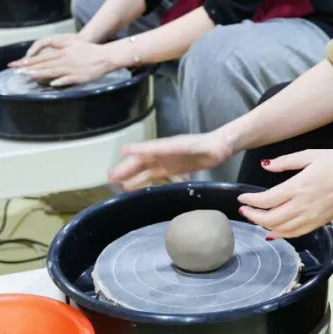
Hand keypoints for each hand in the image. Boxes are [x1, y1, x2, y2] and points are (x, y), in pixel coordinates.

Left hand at [11, 38, 115, 86]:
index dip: (29, 61)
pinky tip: (52, 84)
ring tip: (28, 76)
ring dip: (39, 74)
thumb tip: (49, 48)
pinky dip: (59, 81)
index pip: (42, 57)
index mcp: (62, 53)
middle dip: (29, 68)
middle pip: (44, 64)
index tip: (18, 64)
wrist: (105, 56)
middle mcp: (64, 60)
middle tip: (16, 71)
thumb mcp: (73, 43)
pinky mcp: (78, 77)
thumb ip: (60, 45)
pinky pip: (67, 79)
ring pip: (52, 71)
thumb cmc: (89, 50)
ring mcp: (71, 69)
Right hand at [109, 131, 234, 189]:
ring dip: (134, 177)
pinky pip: (156, 176)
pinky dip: (145, 181)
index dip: (132, 155)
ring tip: (120, 186)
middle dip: (127, 169)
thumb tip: (158, 147)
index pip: (146, 151)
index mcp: (167, 146)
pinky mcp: (175, 169)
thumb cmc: (208, 145)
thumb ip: (171, 148)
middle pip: (142, 161)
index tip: (117, 161)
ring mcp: (169, 161)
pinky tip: (138, 188)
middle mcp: (164, 153)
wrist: (222, 147)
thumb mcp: (189, 147)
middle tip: (110, 178)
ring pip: (147, 170)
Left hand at [237, 150, 332, 238]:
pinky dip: (280, 234)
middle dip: (252, 216)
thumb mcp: (310, 154)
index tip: (242, 198)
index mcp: (298, 187)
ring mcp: (310, 218)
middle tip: (243, 210)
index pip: (266, 200)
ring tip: (254, 218)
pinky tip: (271, 232)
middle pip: (270, 218)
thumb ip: (286, 161)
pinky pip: (294, 234)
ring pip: (280, 229)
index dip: (250, 201)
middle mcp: (302, 206)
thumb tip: (266, 165)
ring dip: (263, 225)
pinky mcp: (318, 223)